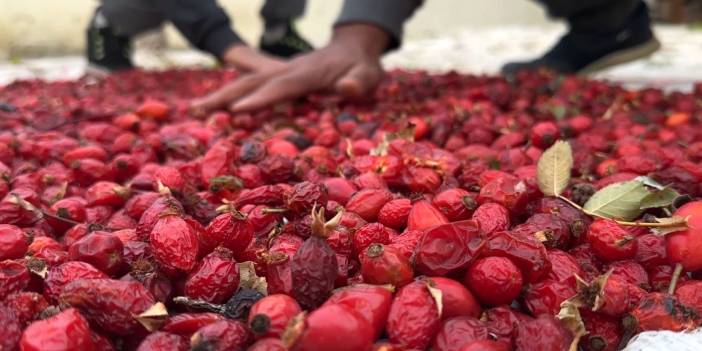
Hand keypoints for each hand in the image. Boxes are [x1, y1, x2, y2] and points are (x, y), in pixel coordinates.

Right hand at [191, 24, 389, 111]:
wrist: (354, 47)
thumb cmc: (363, 66)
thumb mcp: (369, 74)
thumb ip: (360, 81)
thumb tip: (347, 87)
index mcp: (308, 74)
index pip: (281, 87)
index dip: (261, 99)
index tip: (238, 111)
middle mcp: (288, 71)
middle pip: (253, 82)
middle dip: (226, 96)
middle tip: (198, 110)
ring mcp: (281, 72)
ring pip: (247, 81)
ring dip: (222, 95)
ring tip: (195, 109)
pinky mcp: (279, 77)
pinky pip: (252, 85)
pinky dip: (232, 95)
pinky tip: (216, 107)